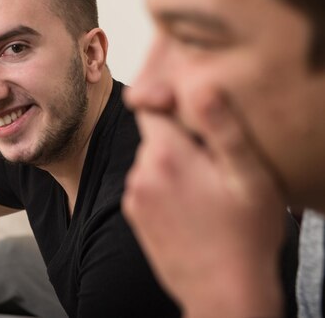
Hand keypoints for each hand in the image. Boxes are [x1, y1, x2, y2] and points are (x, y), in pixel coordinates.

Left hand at [123, 89, 286, 317]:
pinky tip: (191, 210)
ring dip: (173, 166)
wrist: (223, 296)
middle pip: (154, 136)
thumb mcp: (248, 178)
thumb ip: (222, 128)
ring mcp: (133, 197)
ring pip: (152, 162)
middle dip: (179, 140)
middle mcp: (140, 173)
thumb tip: (200, 87)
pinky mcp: (134, 216)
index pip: (149, 105)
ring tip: (205, 192)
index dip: (169, 101)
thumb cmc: (245, 238)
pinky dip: (165, 188)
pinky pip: (146, 185)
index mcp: (166, 156)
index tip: (191, 112)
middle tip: (212, 164)